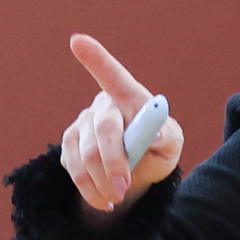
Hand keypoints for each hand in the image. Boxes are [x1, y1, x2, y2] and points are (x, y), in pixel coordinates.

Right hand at [55, 34, 184, 213]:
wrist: (136, 172)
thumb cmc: (157, 149)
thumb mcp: (171, 146)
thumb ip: (167, 137)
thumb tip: (156, 134)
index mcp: (130, 97)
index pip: (113, 76)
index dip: (96, 59)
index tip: (77, 41)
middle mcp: (103, 104)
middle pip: (103, 129)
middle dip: (113, 162)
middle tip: (124, 188)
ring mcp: (82, 123)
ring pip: (84, 155)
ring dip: (101, 183)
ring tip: (118, 198)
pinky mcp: (69, 145)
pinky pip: (74, 170)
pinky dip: (89, 190)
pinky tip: (104, 197)